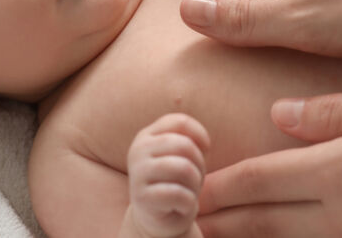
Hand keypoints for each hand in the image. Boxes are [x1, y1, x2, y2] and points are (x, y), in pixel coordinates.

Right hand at [125, 114, 210, 237]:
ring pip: (184, 168)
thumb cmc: (174, 183)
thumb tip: (203, 143)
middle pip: (185, 145)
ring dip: (195, 184)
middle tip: (195, 179)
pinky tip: (182, 206)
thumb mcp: (180, 157)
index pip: (180, 122)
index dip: (200, 135)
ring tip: (189, 192)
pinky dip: (189, 203)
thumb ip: (188, 142)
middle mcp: (138, 150)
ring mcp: (137, 173)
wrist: (157, 219)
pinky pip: (179, 194)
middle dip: (199, 164)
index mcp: (147, 136)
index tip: (204, 151)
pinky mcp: (141, 198)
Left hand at [196, 83, 341, 237]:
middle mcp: (341, 214)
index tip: (180, 187)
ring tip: (218, 228)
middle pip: (261, 222)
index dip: (215, 187)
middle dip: (218, 220)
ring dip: (248, 235)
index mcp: (339, 169)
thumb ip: (336, 111)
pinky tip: (285, 232)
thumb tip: (280, 115)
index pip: (257, 182)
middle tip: (182, 216)